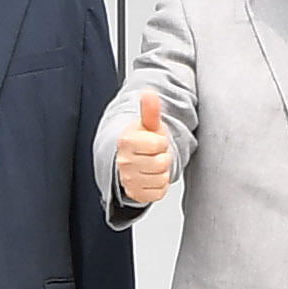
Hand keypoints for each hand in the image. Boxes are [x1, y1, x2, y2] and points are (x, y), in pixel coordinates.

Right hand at [112, 91, 174, 206]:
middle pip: (161, 163)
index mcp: (126, 142)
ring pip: (161, 179)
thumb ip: (150, 111)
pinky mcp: (135, 194)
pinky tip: (152, 177)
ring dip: (162, 172)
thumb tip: (149, 93)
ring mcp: (128, 180)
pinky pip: (159, 192)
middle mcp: (124, 162)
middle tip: (154, 155)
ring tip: (153, 165)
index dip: (162, 143)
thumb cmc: (141, 142)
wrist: (131, 160)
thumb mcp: (147, 125)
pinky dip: (159, 186)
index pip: (158, 145)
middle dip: (163, 157)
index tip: (155, 142)